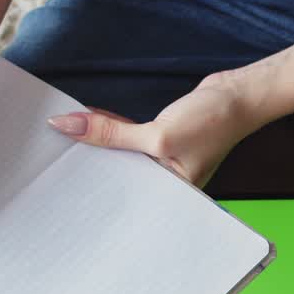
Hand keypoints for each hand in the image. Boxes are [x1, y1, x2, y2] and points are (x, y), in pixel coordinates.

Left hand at [46, 72, 261, 187]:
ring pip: (120, 156)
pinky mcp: (160, 141)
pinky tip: (88, 123)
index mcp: (169, 198)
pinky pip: (127, 139)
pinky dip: (110, 130)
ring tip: (64, 140)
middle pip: (118, 176)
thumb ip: (111, 133)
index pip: (122, 197)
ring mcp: (163, 162)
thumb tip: (67, 125)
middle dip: (91, 163)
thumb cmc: (212, 123)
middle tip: (54, 157)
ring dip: (98, 144)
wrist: (238, 95)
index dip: (92, 185)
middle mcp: (165, 185)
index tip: (59, 176)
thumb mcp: (157, 134)